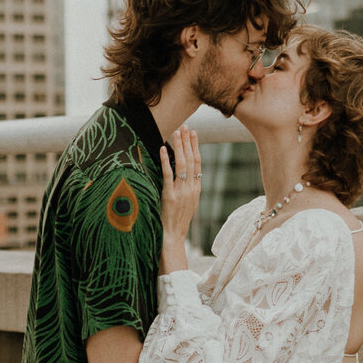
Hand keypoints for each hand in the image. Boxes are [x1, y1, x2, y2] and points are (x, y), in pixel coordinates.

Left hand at [160, 127, 201, 257]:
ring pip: (182, 164)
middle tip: (185, 126)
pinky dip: (166, 160)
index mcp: (196, 188)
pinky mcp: (170, 195)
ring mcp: (181, 191)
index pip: (198, 163)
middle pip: (191, 160)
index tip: (193, 134)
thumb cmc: (178, 220)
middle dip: (187, 142)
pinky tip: (163, 149)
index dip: (195, 147)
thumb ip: (189, 187)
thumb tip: (186, 173)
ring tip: (177, 132)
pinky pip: (168, 174)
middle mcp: (191, 188)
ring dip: (179, 146)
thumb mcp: (189, 202)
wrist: (173, 236)